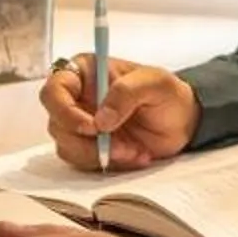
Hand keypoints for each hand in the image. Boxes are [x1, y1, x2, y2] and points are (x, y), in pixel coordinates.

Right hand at [38, 55, 200, 172]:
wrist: (182, 123)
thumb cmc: (168, 94)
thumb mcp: (155, 83)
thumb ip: (126, 93)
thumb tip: (101, 120)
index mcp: (86, 73)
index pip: (55, 90)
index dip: (65, 111)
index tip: (92, 127)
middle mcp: (77, 98)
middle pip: (56, 123)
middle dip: (87, 141)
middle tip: (120, 145)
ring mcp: (81, 125)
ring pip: (67, 146)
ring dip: (100, 154)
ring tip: (134, 150)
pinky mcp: (89, 148)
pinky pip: (83, 162)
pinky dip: (109, 163)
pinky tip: (135, 155)